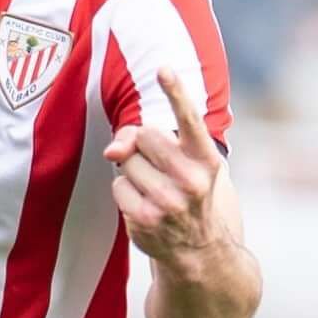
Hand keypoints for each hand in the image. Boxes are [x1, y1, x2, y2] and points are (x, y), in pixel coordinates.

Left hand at [104, 68, 232, 267]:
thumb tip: (112, 151)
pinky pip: (117, 186)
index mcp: (205, 159)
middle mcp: (191, 180)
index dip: (175, 92)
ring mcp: (168, 202)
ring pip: (126, 161)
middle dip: (144, 147)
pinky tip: (143, 205)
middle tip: (159, 168)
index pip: (189, 119)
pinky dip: (124, 192)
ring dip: (132, 171)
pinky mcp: (145, 219)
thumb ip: (148, 141)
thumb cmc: (184, 192)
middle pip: (145, 135)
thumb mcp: (183, 164)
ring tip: (153, 189)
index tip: (163, 69)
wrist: (197, 248)